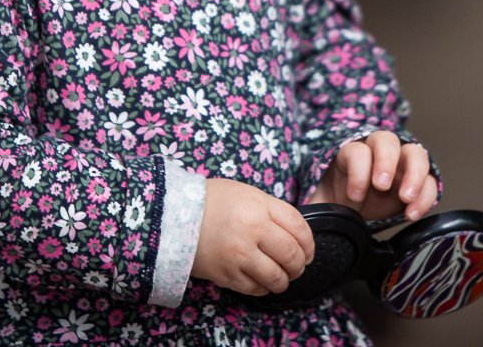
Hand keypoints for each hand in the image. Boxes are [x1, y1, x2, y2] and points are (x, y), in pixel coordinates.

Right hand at [192, 178, 314, 295]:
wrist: (173, 215)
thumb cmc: (211, 201)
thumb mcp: (246, 193)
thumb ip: (271, 210)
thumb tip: (295, 234)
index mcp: (258, 206)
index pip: (299, 227)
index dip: (309, 243)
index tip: (308, 250)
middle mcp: (252, 230)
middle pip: (292, 255)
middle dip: (300, 264)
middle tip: (298, 266)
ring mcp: (239, 255)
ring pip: (277, 277)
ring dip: (285, 280)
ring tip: (282, 276)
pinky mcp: (226, 275)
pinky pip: (256, 289)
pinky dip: (265, 287)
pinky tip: (262, 280)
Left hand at [306, 130, 437, 221]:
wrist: (354, 211)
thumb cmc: (336, 202)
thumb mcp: (322, 203)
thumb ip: (313, 208)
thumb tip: (298, 222)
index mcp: (350, 154)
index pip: (356, 151)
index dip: (357, 171)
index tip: (353, 196)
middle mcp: (377, 152)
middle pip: (386, 140)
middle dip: (385, 161)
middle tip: (381, 186)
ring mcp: (401, 164)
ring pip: (414, 152)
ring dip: (413, 174)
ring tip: (405, 200)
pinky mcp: (418, 181)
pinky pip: (430, 180)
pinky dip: (426, 195)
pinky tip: (413, 214)